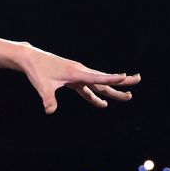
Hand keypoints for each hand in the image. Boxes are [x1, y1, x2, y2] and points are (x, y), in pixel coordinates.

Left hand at [17, 44, 141, 114]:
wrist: (31, 59)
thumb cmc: (37, 71)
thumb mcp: (42, 86)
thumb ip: (48, 98)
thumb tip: (50, 110)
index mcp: (76, 73)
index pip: (98, 78)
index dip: (112, 78)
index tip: (125, 76)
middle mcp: (80, 72)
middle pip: (104, 80)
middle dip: (121, 82)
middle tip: (138, 80)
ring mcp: (77, 75)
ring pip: (98, 85)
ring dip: (112, 91)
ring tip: (127, 96)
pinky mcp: (72, 79)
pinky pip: (87, 89)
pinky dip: (95, 96)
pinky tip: (102, 104)